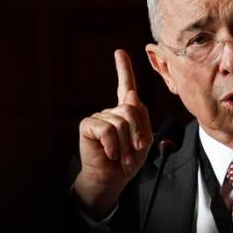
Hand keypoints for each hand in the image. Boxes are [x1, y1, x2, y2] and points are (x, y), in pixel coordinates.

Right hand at [73, 49, 152, 219]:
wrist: (111, 180)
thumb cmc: (127, 161)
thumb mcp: (144, 140)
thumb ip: (141, 117)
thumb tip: (131, 95)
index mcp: (125, 112)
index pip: (125, 86)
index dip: (123, 68)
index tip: (119, 52)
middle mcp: (111, 111)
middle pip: (131, 109)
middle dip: (137, 132)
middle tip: (134, 151)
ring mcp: (99, 117)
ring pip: (121, 122)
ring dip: (125, 145)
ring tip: (121, 156)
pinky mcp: (88, 125)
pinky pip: (107, 129)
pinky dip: (113, 145)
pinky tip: (110, 154)